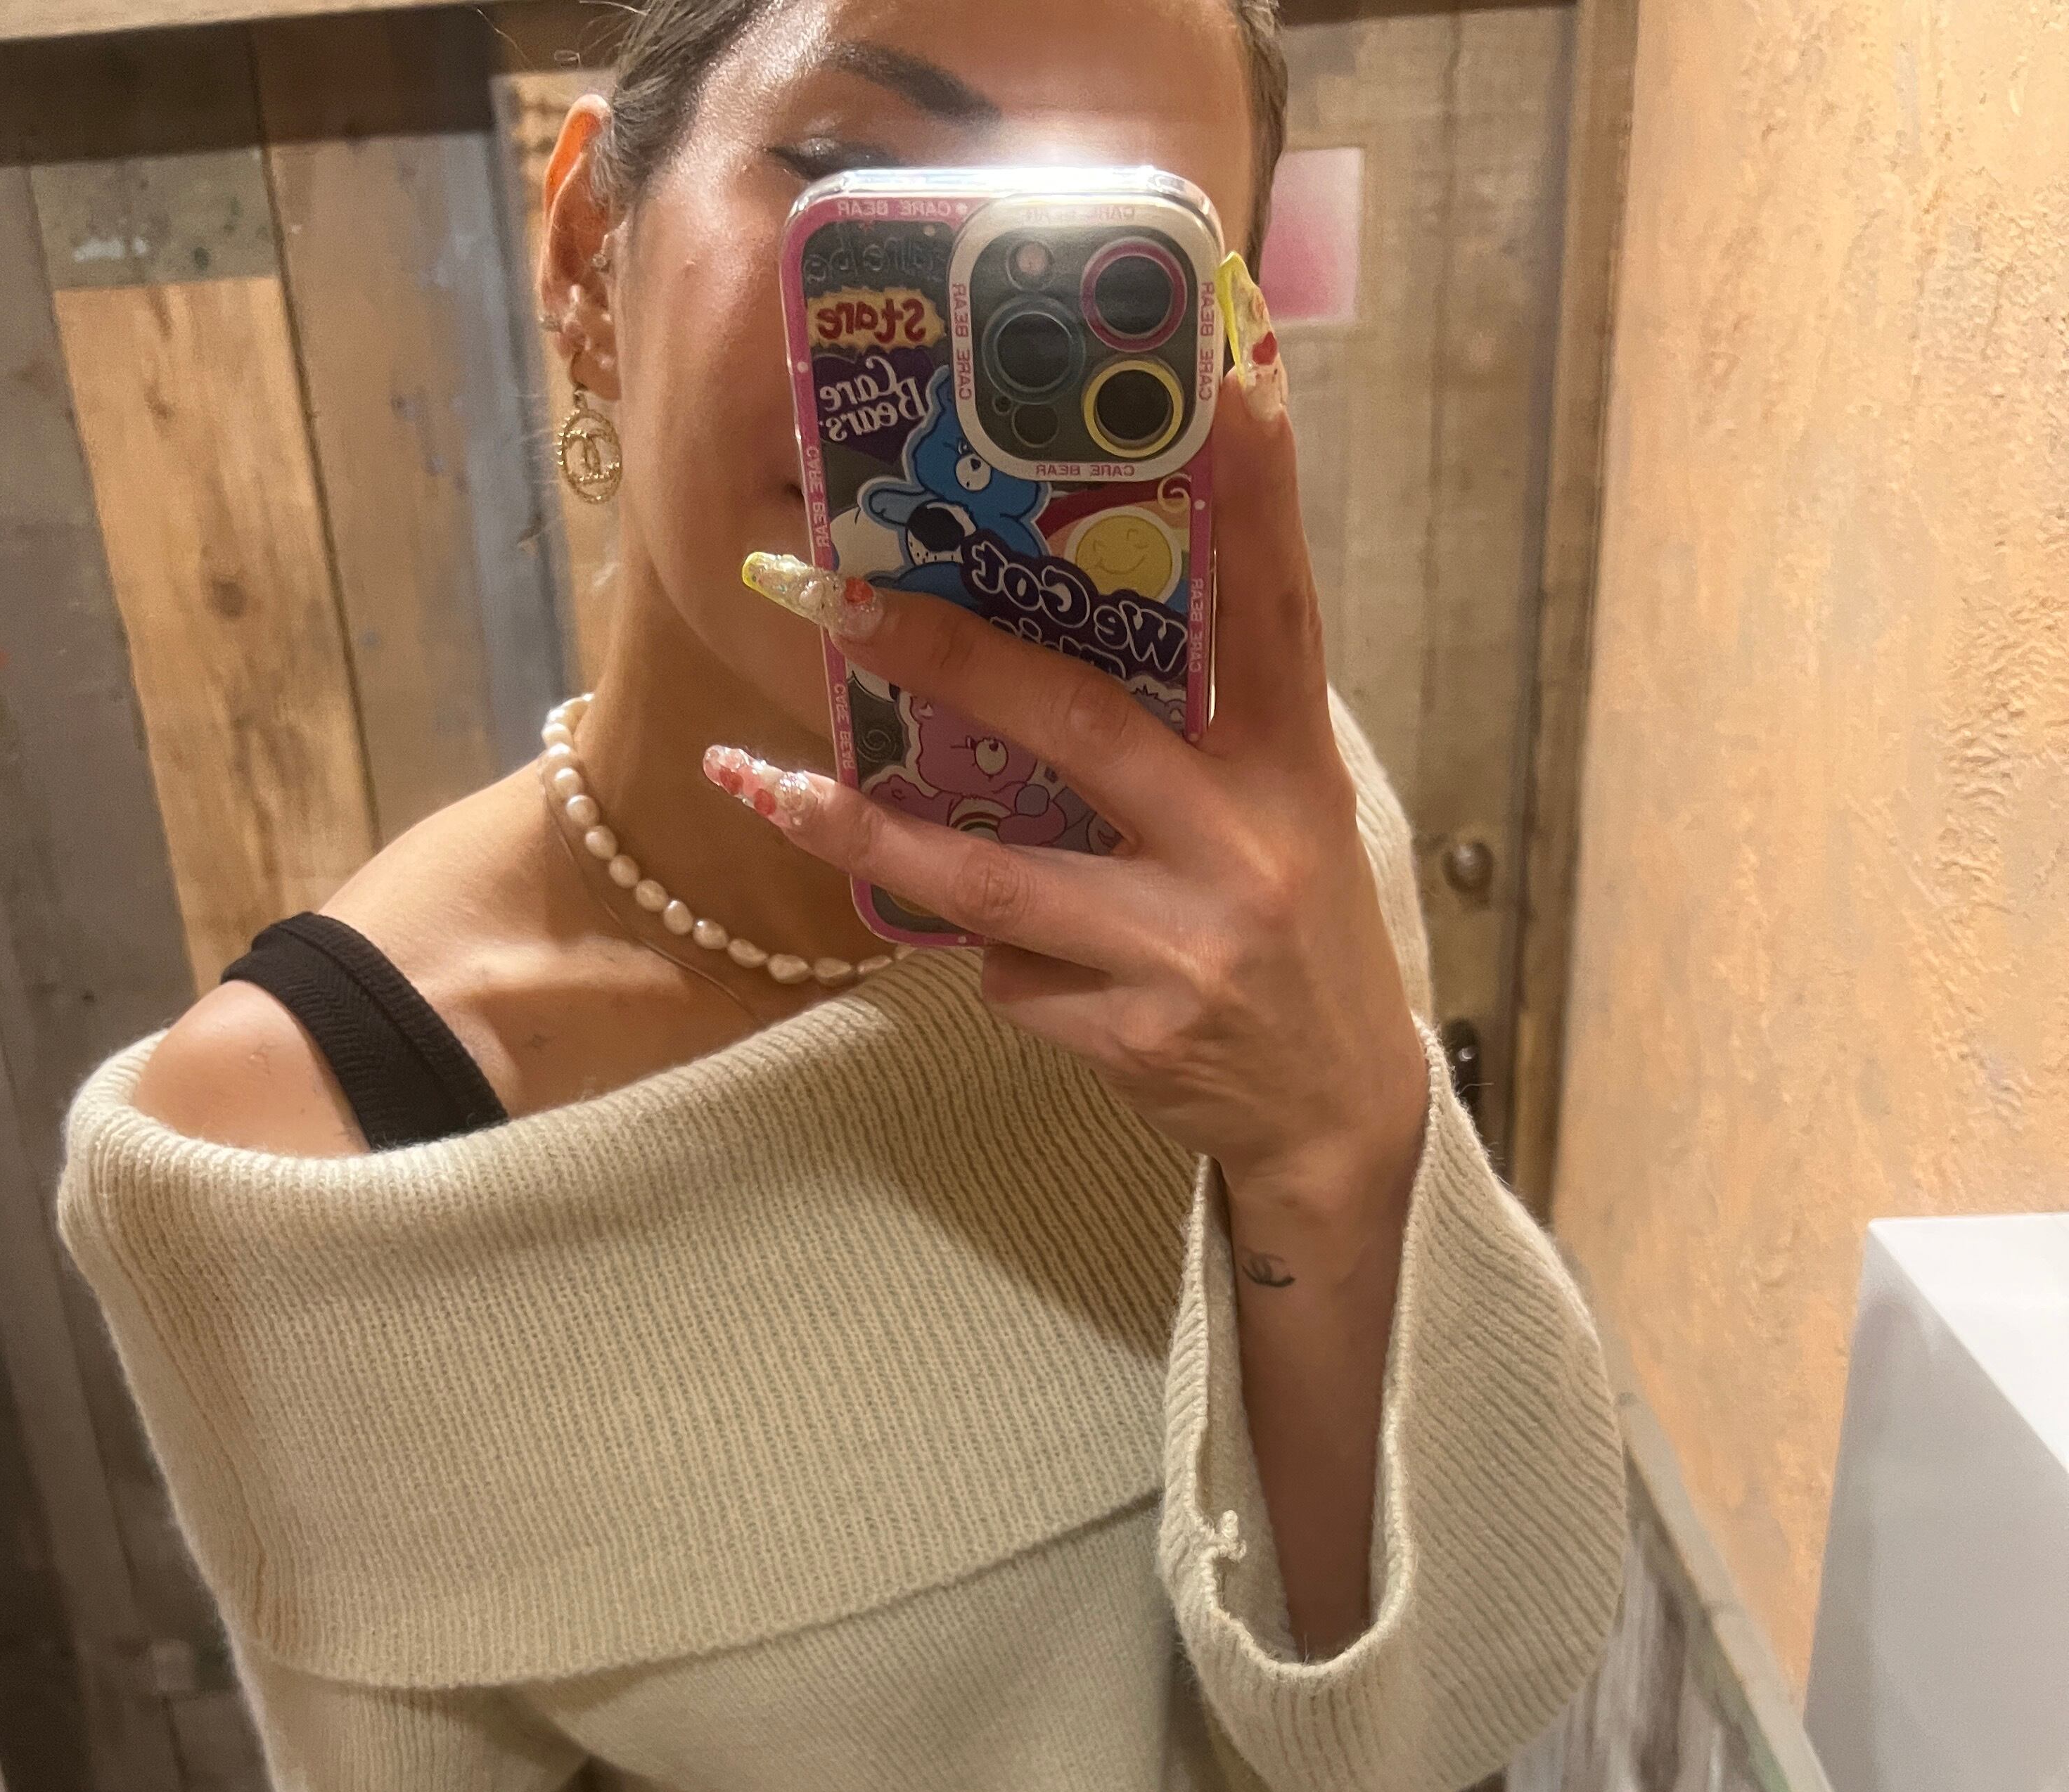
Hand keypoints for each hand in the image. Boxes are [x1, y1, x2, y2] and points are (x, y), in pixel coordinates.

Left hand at [709, 361, 1428, 1228]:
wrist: (1336, 1115)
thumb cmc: (1297, 939)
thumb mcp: (1288, 816)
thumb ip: (1207, 729)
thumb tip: (1068, 626)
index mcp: (1293, 765)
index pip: (1279, 606)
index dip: (1262, 488)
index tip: (1233, 371)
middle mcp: (1245, 842)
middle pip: (1079, 723)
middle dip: (945, 656)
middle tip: (833, 598)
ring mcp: (1189, 944)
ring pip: (989, 881)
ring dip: (864, 835)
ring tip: (760, 786)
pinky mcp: (1137, 1033)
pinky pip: (1010, 979)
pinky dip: (995, 966)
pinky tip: (1029, 973)